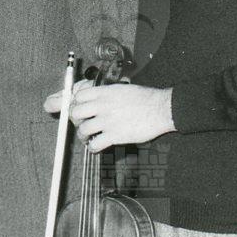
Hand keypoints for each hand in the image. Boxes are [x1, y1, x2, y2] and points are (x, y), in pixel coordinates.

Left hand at [44, 83, 174, 151]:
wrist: (162, 108)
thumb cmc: (143, 98)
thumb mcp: (121, 88)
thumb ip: (104, 93)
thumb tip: (88, 98)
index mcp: (104, 91)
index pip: (77, 96)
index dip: (75, 104)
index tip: (79, 110)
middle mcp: (102, 105)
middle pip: (74, 113)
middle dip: (76, 120)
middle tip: (83, 124)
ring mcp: (107, 120)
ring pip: (82, 130)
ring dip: (84, 135)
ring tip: (90, 136)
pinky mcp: (114, 135)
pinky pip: (94, 145)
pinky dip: (93, 147)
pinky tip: (98, 145)